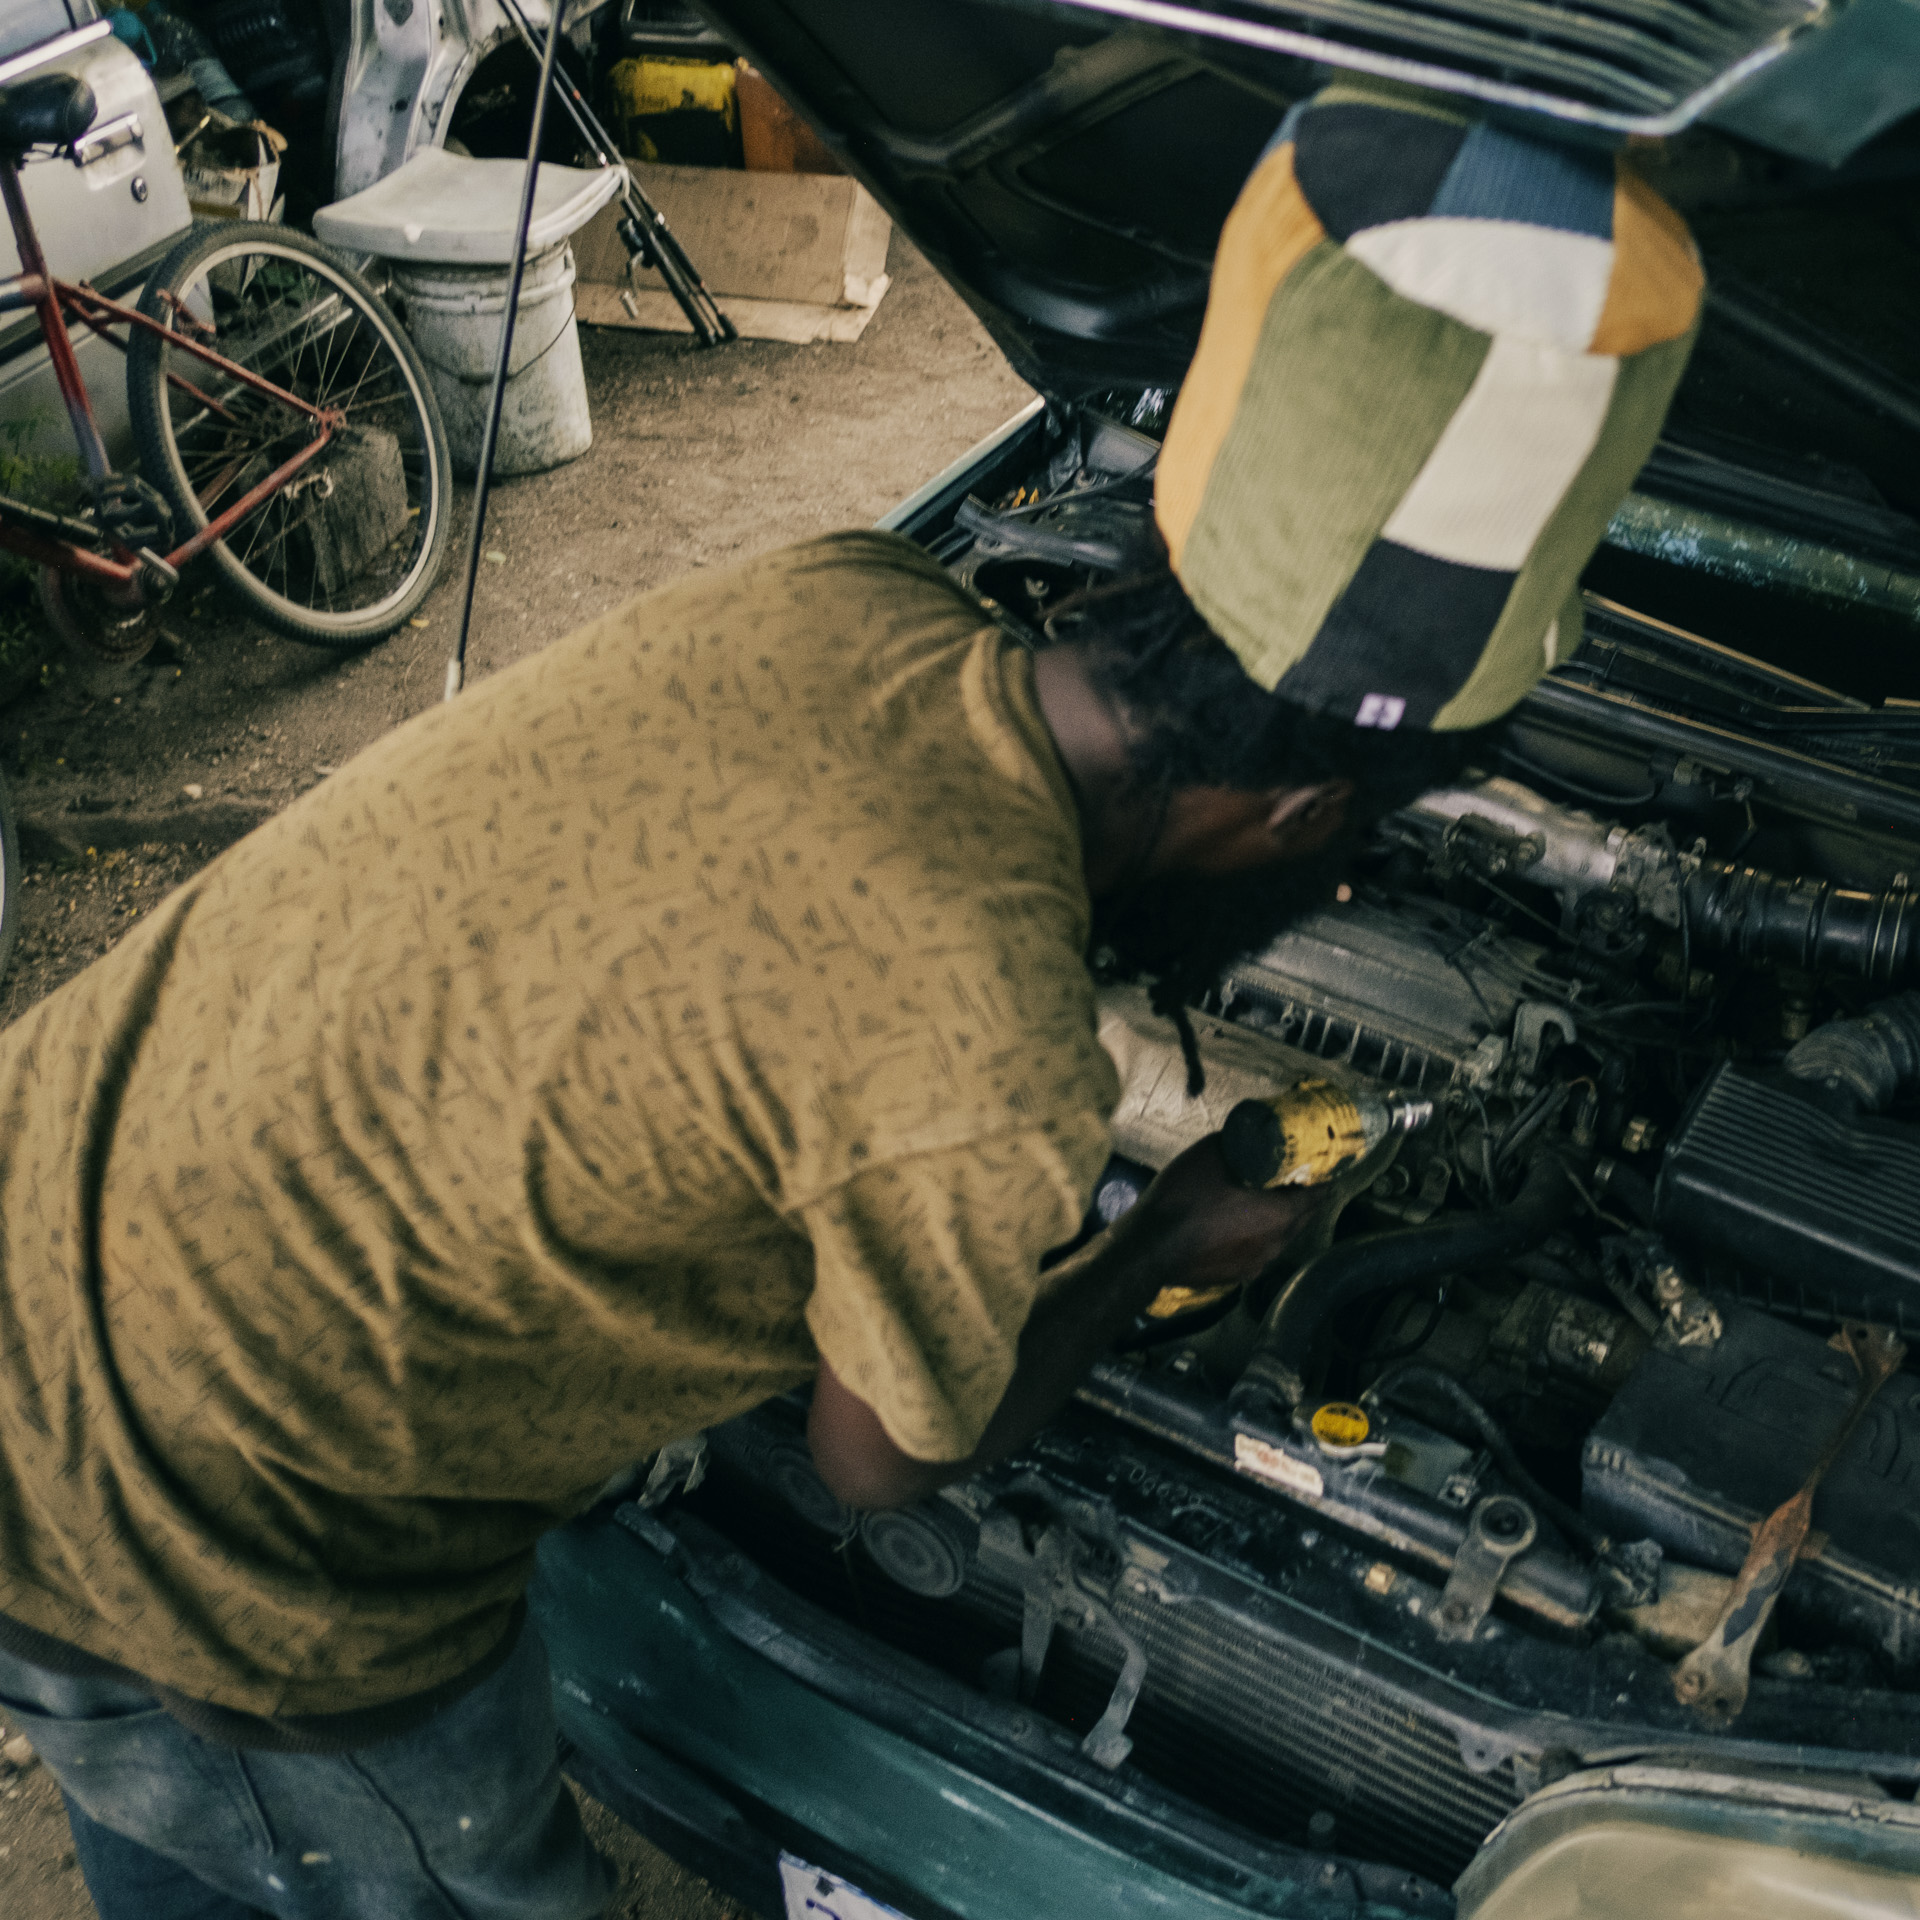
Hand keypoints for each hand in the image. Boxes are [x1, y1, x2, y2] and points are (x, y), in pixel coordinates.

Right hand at [1122, 1133, 1325, 1287]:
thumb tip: (1249, 1135)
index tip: (1318, 1164)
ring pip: (1280, 1237)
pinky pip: (1258, 1250)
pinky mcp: (1237, 1276)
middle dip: (1300, 1198)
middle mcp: (1276, 1244)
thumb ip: (1238, 1142)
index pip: (1317, 1196)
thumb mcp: (1210, 1154)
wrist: (1149, 1248)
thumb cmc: (1183, 1199)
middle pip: (1302, 1218)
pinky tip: (1236, 1223)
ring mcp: (1256, 1264)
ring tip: (1261, 1199)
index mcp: (1279, 1215)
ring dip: (1277, 1218)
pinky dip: (1257, 1235)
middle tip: (1289, 1177)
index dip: (1321, 1177)